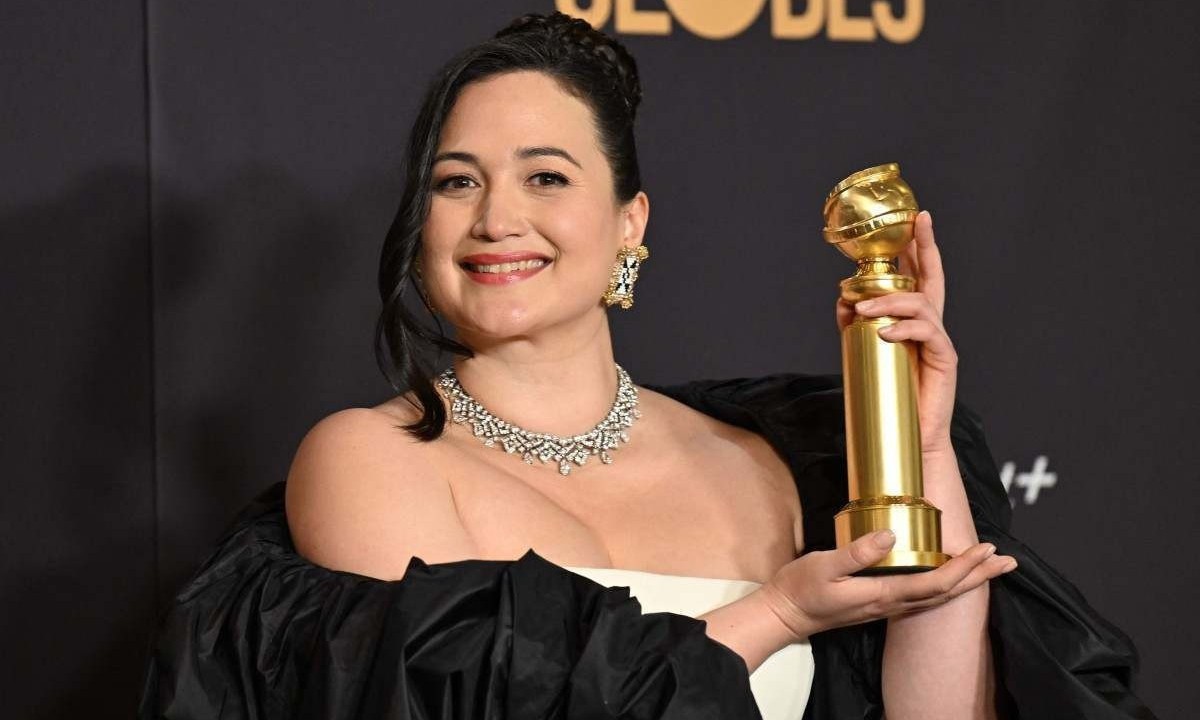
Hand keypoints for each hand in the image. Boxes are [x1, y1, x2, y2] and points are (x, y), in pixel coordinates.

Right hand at [758, 530, 1015, 640]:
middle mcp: (892, 603)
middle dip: (978, 575)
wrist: (785, 615)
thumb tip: (889, 535)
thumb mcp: (824, 565)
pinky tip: (949, 574)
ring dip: (967, 580)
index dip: (963, 567)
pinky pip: (924, 594)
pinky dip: (946, 582)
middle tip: (1007, 559)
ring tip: (989, 566)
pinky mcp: (881, 601)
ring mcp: (887, 606)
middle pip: (946, 593)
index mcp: (883, 593)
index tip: (984, 548)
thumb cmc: (801, 589)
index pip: (935, 583)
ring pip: (938, 595)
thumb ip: (856, 552)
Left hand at [835, 210, 956, 452]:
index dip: (918, 248)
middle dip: (926, 247)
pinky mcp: (944, 360)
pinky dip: (904, 329)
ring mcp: (940, 341)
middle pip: (933, 278)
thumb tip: (842, 299)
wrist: (910, 436)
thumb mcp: (865, 352)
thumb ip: (855, 325)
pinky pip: (927, 334)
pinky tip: (884, 332)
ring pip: (922, 304)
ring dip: (890, 300)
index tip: (915, 218)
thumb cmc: (890, 394)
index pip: (919, 276)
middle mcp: (931, 325)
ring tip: (862, 308)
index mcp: (916, 321)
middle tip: (918, 222)